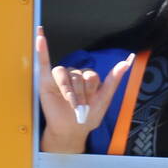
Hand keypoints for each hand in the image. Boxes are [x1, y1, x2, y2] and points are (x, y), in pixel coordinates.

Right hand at [37, 29, 131, 152]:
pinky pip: (44, 62)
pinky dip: (42, 50)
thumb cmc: (88, 117)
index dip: (92, 90)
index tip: (91, 105)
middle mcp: (75, 75)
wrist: (71, 131)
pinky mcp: (46, 81)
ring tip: (70, 103)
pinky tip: (40, 36)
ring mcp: (61, 77)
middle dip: (80, 94)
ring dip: (69, 91)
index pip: (92, 75)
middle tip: (79, 108)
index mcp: (88, 78)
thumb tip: (127, 61)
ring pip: (65, 74)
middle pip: (78, 76)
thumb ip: (114, 79)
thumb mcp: (105, 99)